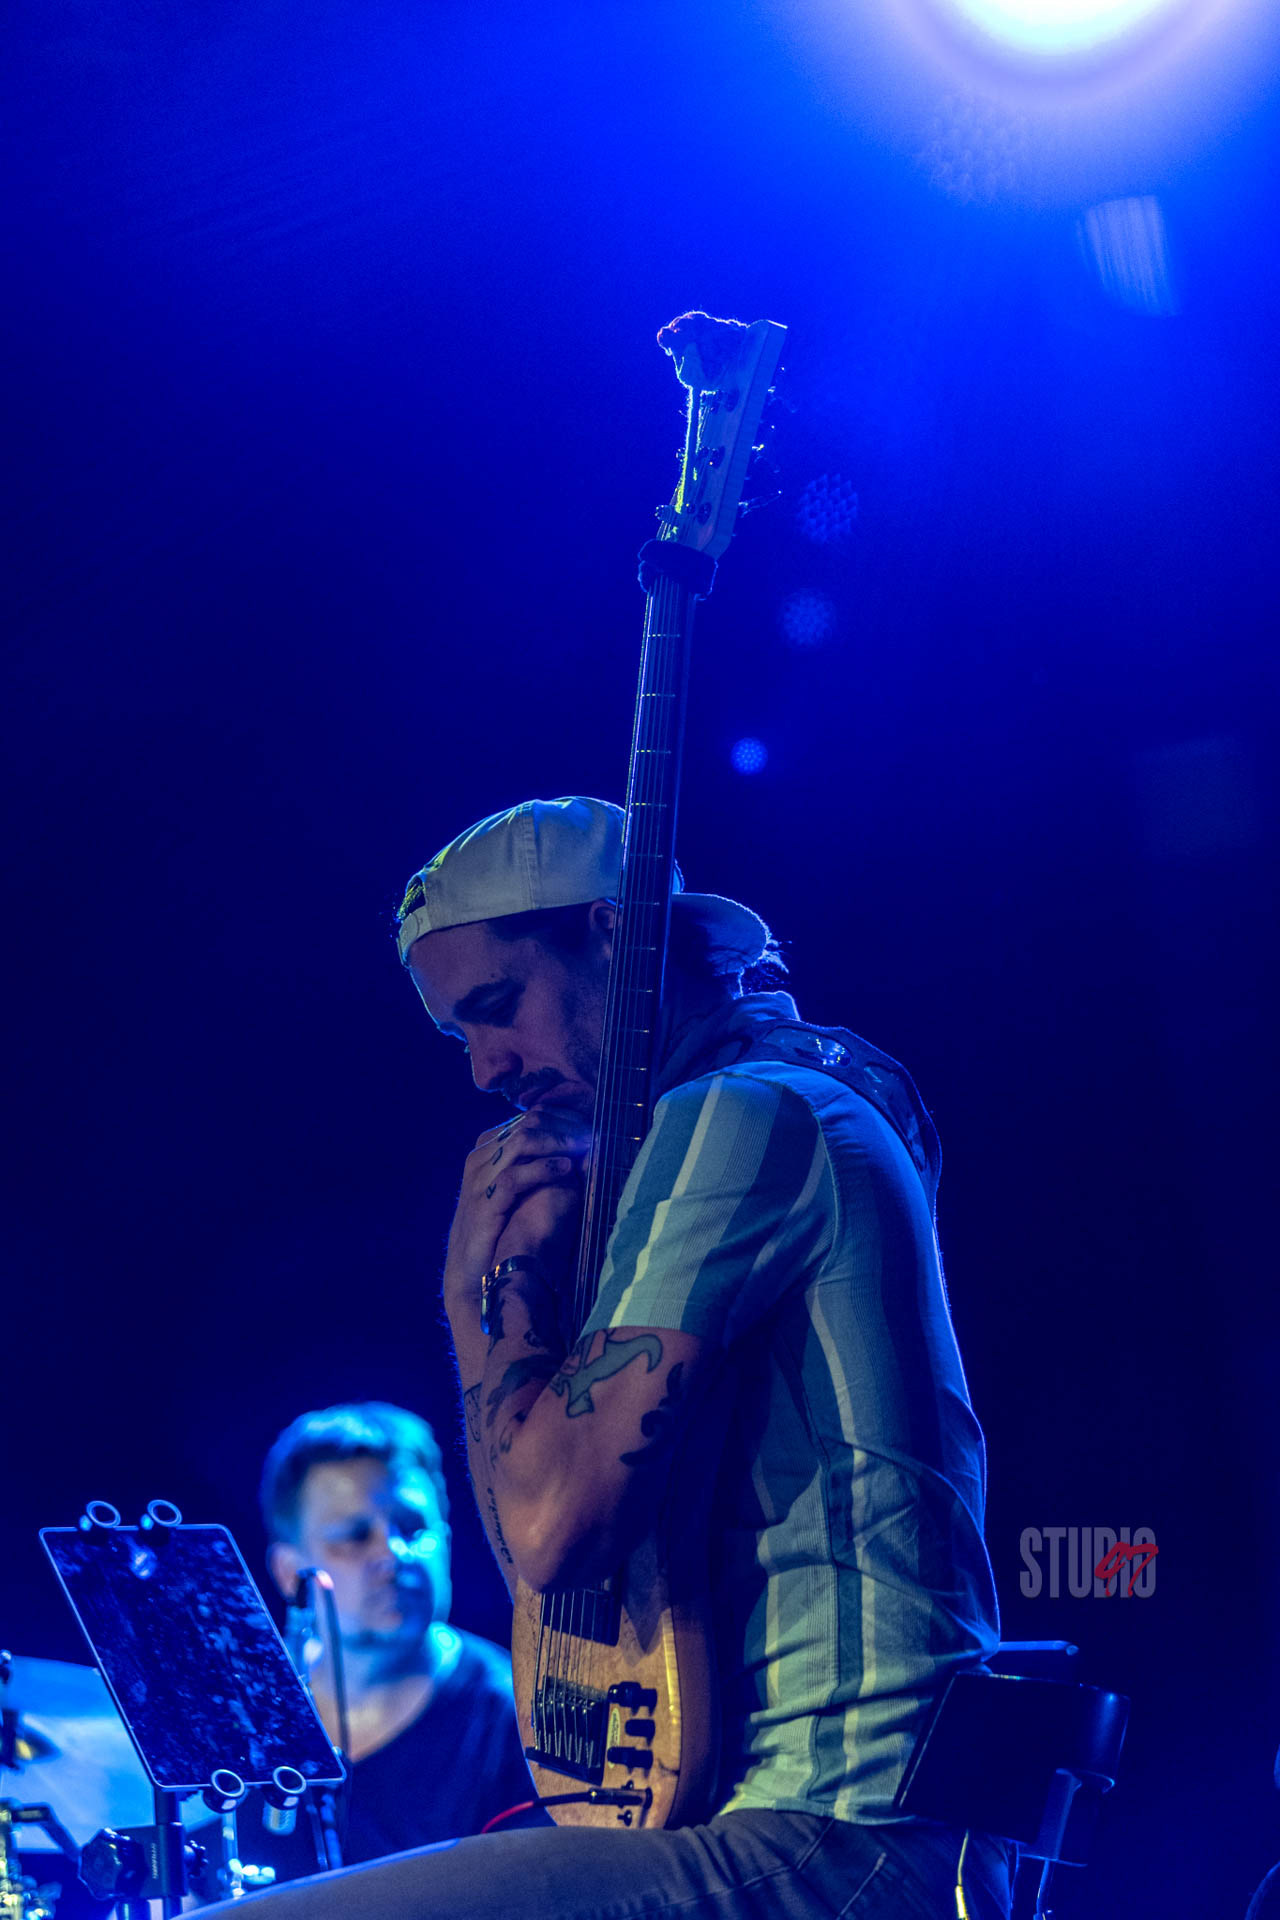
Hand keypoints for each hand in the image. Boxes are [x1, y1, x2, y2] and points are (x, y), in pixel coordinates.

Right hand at [442, 1109, 588, 1308]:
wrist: (471, 1273)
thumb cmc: (500, 1229)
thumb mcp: (517, 1189)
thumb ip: (537, 1164)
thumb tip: (581, 1149)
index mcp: (488, 1148)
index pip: (532, 1116)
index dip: (566, 1118)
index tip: (593, 1127)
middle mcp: (481, 1157)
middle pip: (530, 1123)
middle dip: (567, 1127)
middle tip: (594, 1136)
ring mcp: (479, 1177)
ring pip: (523, 1141)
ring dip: (559, 1141)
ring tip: (585, 1147)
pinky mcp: (483, 1202)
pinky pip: (515, 1176)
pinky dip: (544, 1168)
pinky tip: (567, 1169)